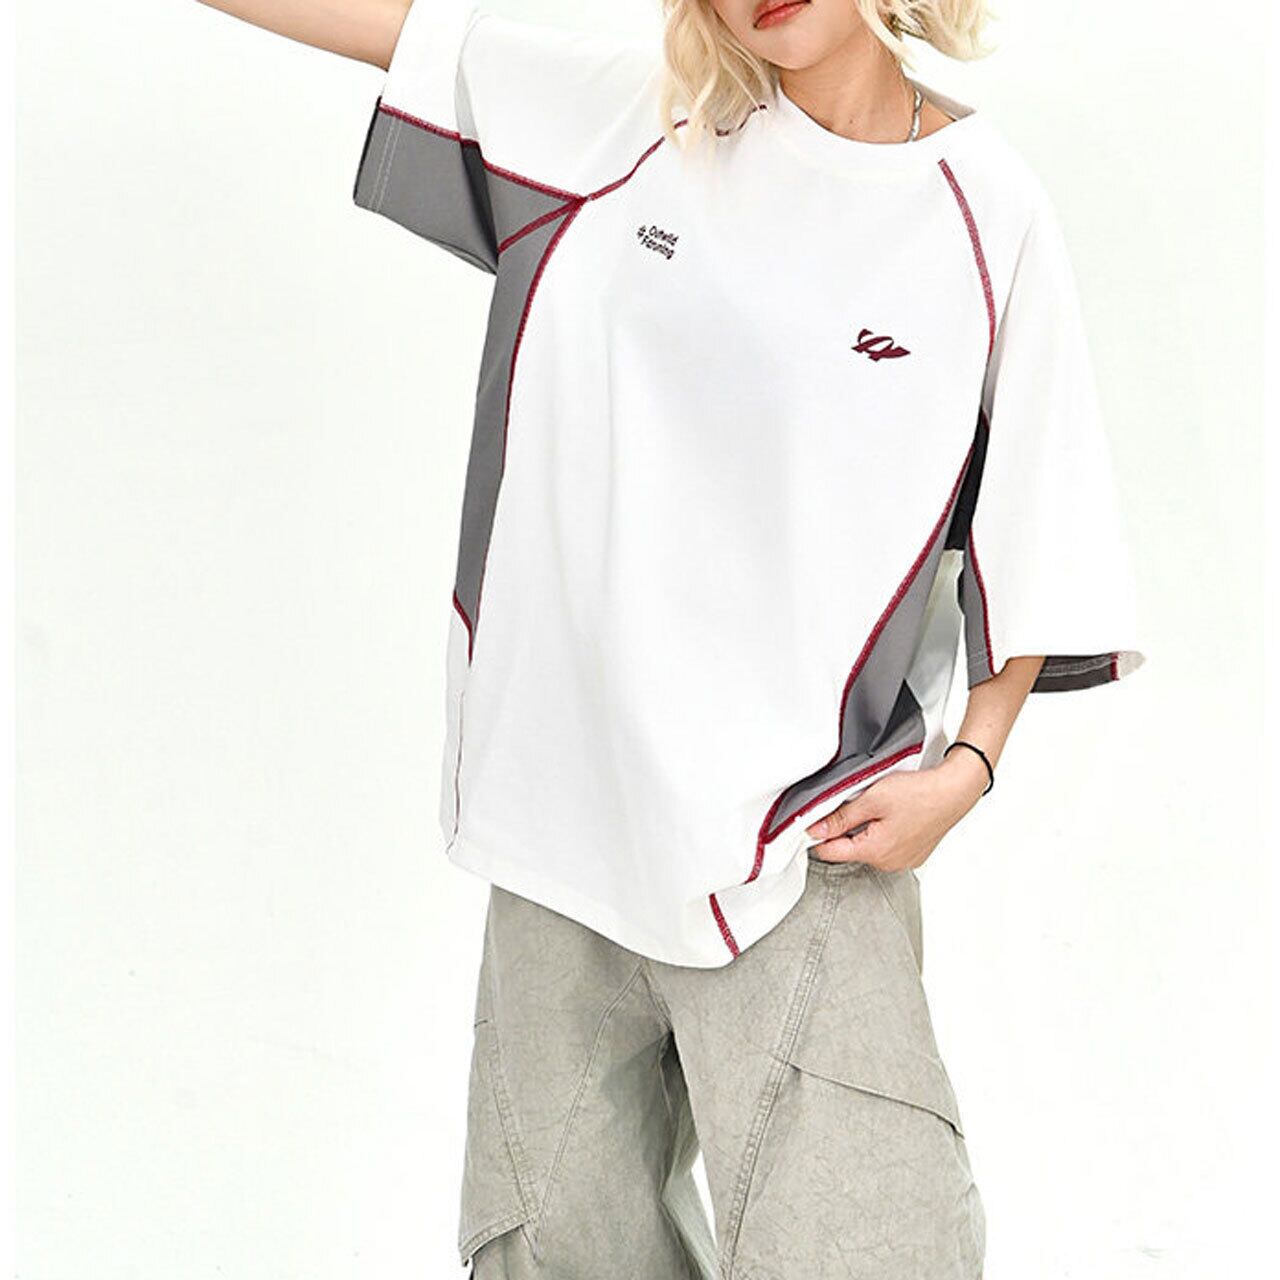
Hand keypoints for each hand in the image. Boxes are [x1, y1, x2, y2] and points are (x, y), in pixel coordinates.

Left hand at [803, 750, 988, 871]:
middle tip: (856, 803)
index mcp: (875, 852)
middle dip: (846, 828)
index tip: (813, 821)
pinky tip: (893, 815)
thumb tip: (815, 829)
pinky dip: (884, 833)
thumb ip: (841, 817)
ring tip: (879, 808)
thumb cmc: (920, 793)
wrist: (955, 791)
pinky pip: (888, 847)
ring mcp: (903, 861)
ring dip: (866, 830)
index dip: (817, 835)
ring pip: (869, 847)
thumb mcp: (872, 799)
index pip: (830, 852)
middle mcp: (888, 863)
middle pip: (850, 849)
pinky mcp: (913, 855)